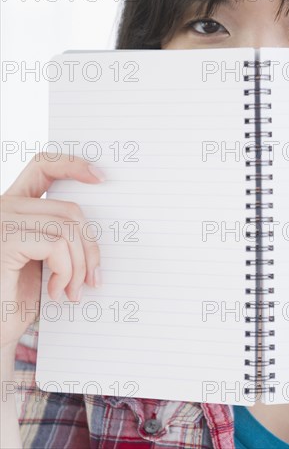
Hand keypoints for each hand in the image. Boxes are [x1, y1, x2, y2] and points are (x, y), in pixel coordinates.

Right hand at [1, 153, 103, 349]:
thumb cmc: (18, 299)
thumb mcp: (45, 259)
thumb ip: (62, 234)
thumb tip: (104, 226)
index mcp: (15, 206)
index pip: (43, 166)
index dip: (73, 165)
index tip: (101, 178)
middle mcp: (4, 207)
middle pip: (70, 209)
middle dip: (90, 247)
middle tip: (93, 279)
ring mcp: (2, 221)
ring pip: (68, 228)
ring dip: (80, 265)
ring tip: (73, 291)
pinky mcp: (4, 239)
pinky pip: (57, 245)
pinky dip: (66, 271)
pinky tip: (56, 292)